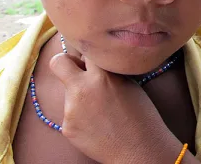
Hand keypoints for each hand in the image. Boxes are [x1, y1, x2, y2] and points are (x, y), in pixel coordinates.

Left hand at [49, 53, 180, 162]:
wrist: (140, 149)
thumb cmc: (142, 116)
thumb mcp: (130, 84)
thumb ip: (109, 72)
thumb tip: (94, 65)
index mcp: (102, 75)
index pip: (84, 50)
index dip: (90, 55)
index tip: (94, 60)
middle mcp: (82, 89)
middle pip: (58, 62)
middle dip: (65, 64)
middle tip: (78, 72)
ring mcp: (72, 109)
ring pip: (67, 92)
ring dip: (79, 95)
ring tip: (101, 110)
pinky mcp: (67, 127)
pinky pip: (70, 114)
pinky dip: (81, 117)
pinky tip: (98, 124)